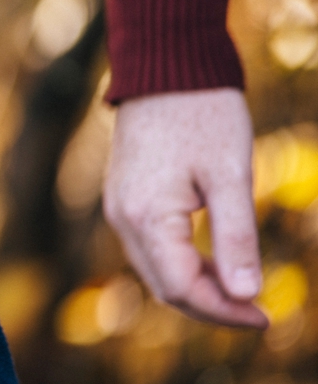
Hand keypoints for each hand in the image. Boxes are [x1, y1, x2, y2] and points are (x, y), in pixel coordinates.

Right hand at [103, 88, 267, 327]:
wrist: (165, 66)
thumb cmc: (203, 114)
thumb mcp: (231, 177)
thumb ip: (236, 238)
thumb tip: (247, 295)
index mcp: (146, 217)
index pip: (181, 288)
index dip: (224, 312)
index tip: (266, 317)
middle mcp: (122, 218)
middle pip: (164, 286)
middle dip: (211, 306)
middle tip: (258, 311)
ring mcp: (118, 207)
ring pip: (156, 269)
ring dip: (197, 286)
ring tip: (241, 287)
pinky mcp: (124, 196)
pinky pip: (150, 247)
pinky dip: (182, 262)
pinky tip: (213, 259)